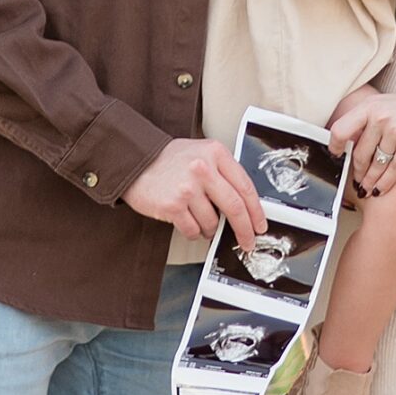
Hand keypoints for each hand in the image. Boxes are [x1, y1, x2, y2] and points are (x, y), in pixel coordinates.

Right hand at [124, 138, 266, 249]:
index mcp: (215, 153)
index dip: (256, 211)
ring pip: (213, 222)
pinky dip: (194, 232)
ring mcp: (187, 188)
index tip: (259, 224)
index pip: (246, 187)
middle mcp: (203, 169)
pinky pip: (193, 230)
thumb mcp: (202, 154)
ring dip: (211, 229)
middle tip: (247, 241)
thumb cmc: (170, 160)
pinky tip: (188, 222)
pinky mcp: (172, 205)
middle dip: (245, 230)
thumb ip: (223, 173)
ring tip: (201, 220)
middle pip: (235, 207)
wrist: (136, 162)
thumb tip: (246, 206)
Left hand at [326, 87, 395, 195]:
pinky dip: (384, 183)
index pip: (342, 128)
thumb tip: (349, 141)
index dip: (335, 145)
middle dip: (358, 170)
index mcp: (370, 106)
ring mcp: (395, 131)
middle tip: (357, 179)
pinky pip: (392, 170)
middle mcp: (380, 117)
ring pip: (376, 164)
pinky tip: (380, 189)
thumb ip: (368, 119)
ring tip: (366, 188)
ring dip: (370, 180)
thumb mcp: (386, 106)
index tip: (335, 154)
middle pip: (361, 152)